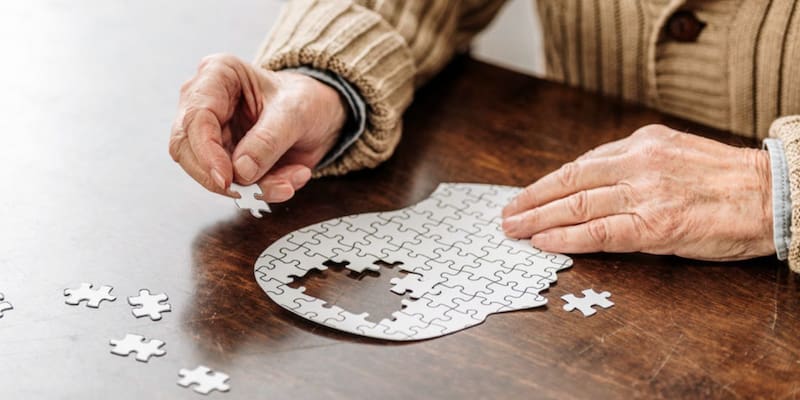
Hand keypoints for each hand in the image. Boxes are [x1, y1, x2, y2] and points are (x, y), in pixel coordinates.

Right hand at [169, 54, 346, 201]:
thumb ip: (268, 140)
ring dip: (250, 187)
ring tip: (289, 182)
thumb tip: (241, 170)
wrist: (319, 114)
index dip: (206, 153)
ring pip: (209, 173)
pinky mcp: (222, 158)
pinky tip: (289, 180)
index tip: (227, 178)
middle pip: (187, 149)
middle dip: (221, 178)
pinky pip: (232, 185)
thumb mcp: (296, 112)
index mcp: (217, 75)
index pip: (195, 118)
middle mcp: (205, 103)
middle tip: (254, 192)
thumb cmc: (305, 99)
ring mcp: (211, 133)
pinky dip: (261, 190)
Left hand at [502, 124, 774, 260]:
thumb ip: (634, 163)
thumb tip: (592, 180)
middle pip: (569, 183)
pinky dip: (566, 238)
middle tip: (507, 215)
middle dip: (531, 200)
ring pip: (576, 206)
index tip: (525, 195)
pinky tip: (544, 242)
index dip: (546, 183)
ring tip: (514, 230)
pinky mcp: (655, 226)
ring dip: (538, 219)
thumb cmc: (725, 180)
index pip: (580, 164)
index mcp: (642, 143)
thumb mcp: (674, 153)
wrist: (773, 195)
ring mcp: (645, 194)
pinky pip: (600, 232)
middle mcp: (638, 164)